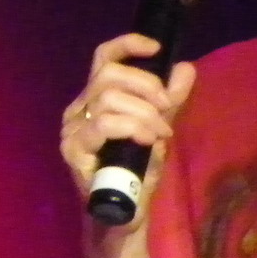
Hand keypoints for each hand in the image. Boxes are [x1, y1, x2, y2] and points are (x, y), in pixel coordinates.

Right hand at [60, 33, 196, 224]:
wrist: (124, 211)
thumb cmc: (137, 170)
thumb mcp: (158, 129)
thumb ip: (169, 101)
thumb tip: (184, 68)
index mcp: (95, 99)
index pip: (103, 59)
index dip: (126, 45)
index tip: (155, 48)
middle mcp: (78, 109)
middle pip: (107, 75)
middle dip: (145, 86)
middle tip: (166, 108)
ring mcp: (72, 130)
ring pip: (107, 100)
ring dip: (143, 113)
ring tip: (160, 133)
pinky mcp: (72, 150)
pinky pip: (103, 125)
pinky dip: (132, 128)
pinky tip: (147, 141)